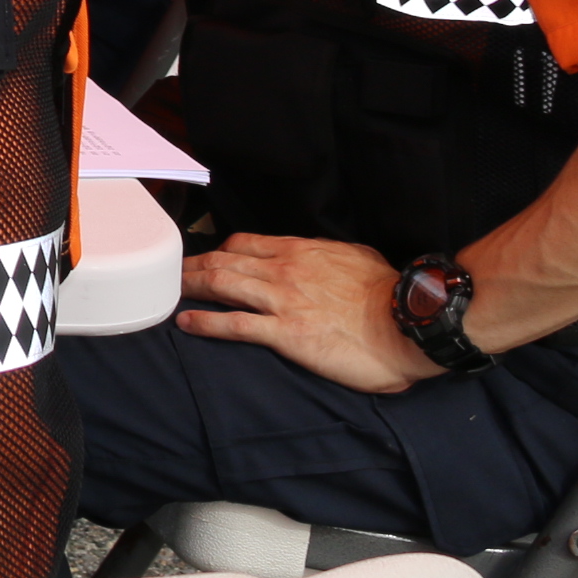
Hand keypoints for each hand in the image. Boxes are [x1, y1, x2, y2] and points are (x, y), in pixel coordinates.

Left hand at [174, 234, 438, 392]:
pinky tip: (187, 323)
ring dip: (191, 288)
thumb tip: (322, 258)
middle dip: (193, 267)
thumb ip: (330, 256)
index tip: (206, 258)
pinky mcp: (286, 333)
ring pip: (222, 286)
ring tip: (169, 292)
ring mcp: (282, 300)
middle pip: (223, 262)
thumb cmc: (390, 294)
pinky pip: (235, 324)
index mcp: (300, 250)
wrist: (408, 323)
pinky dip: (205, 322)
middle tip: (172, 274)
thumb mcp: (357, 257)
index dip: (218, 250)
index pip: (244, 244)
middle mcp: (284, 270)